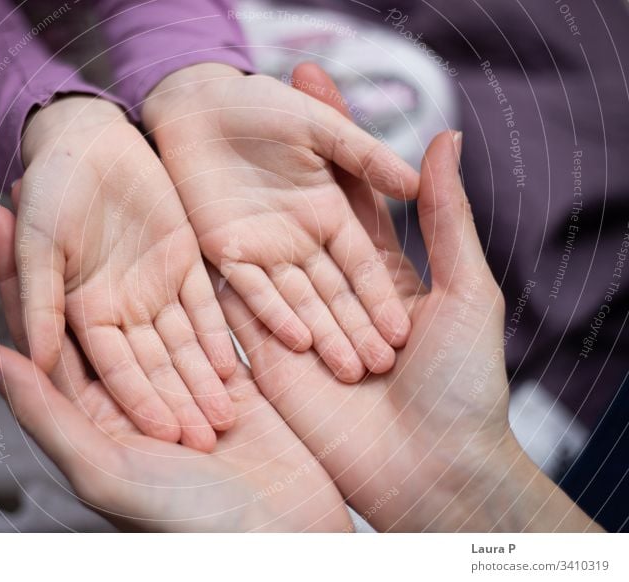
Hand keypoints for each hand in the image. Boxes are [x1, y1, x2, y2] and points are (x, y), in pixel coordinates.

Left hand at [0, 204, 351, 531]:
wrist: (293, 541)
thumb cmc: (194, 524)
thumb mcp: (109, 472)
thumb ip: (46, 414)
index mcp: (89, 417)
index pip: (40, 334)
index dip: (15, 274)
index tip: (0, 212)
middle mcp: (130, 393)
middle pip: (85, 304)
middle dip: (64, 246)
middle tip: (44, 180)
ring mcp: (181, 378)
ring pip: (142, 300)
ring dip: (119, 243)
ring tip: (102, 186)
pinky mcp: (230, 372)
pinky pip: (202, 314)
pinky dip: (187, 269)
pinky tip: (175, 221)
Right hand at [16, 96, 236, 450]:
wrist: (86, 139)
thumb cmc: (49, 187)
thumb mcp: (38, 243)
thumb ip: (40, 301)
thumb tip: (35, 359)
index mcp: (80, 312)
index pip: (113, 368)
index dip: (138, 399)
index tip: (165, 433)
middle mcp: (120, 309)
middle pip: (154, 365)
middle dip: (180, 400)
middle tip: (210, 436)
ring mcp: (154, 287)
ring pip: (183, 342)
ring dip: (204, 376)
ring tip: (229, 413)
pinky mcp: (183, 262)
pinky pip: (205, 304)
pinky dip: (218, 332)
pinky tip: (237, 361)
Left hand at [142, 64, 420, 382]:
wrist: (197, 100)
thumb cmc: (262, 104)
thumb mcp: (320, 127)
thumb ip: (365, 156)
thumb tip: (418, 176)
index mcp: (329, 212)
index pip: (364, 265)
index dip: (382, 296)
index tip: (404, 330)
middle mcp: (300, 239)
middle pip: (334, 292)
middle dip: (357, 327)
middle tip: (380, 366)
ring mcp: (262, 249)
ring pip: (297, 300)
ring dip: (322, 333)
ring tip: (350, 369)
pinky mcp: (224, 252)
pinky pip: (249, 291)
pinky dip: (272, 315)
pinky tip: (297, 342)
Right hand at [218, 64, 598, 531]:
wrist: (429, 473)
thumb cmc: (463, 382)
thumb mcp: (468, 290)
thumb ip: (445, 217)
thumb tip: (445, 136)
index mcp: (384, 272)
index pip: (351, 194)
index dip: (331, 142)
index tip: (307, 85)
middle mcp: (336, 292)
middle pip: (299, 215)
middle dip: (277, 161)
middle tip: (247, 105)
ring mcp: (301, 324)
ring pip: (267, 256)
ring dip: (241, 204)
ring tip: (209, 149)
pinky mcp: (271, 358)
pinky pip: (242, 308)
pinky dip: (222, 270)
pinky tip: (192, 216)